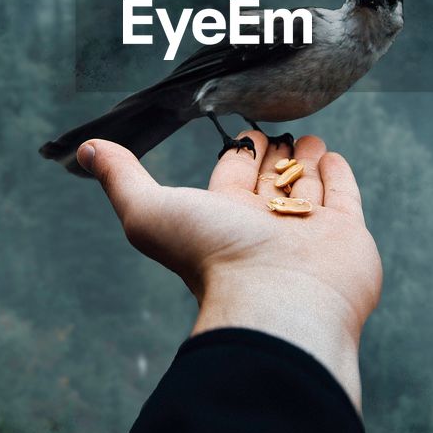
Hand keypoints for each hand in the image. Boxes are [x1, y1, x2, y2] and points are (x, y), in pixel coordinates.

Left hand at [75, 132, 382, 409]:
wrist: (279, 302)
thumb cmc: (214, 260)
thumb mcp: (151, 212)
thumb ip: (122, 178)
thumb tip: (86, 150)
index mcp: (223, 220)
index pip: (230, 177)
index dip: (236, 153)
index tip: (244, 132)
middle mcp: (264, 226)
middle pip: (268, 181)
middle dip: (273, 155)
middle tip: (280, 130)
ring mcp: (307, 231)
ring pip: (305, 187)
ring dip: (306, 160)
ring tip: (309, 138)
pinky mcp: (346, 235)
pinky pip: (343, 198)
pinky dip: (338, 176)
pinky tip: (332, 158)